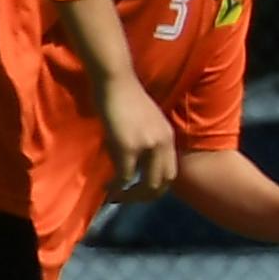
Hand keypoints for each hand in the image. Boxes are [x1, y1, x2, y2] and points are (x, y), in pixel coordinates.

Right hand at [98, 71, 175, 200]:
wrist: (116, 81)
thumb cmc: (125, 98)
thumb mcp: (144, 123)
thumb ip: (145, 142)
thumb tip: (133, 164)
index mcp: (169, 138)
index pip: (171, 171)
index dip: (156, 185)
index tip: (138, 188)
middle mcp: (164, 144)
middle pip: (165, 182)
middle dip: (147, 196)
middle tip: (127, 198)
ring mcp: (148, 146)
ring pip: (149, 184)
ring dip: (133, 195)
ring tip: (117, 195)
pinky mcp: (128, 147)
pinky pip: (125, 175)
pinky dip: (117, 186)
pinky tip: (107, 187)